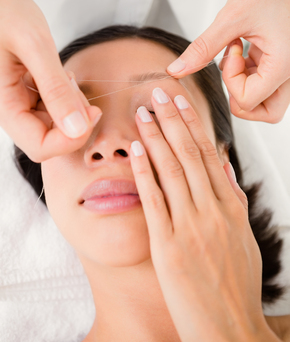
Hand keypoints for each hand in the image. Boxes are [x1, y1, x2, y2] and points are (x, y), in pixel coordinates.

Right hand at [0, 0, 101, 161]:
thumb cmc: (5, 11)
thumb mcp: (33, 44)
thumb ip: (55, 88)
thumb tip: (76, 128)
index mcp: (4, 106)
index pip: (40, 147)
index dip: (69, 141)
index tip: (92, 116)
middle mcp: (12, 111)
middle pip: (51, 141)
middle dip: (75, 123)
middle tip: (81, 91)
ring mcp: (21, 105)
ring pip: (56, 127)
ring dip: (73, 110)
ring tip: (66, 77)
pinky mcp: (30, 97)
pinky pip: (55, 111)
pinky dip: (68, 100)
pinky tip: (63, 78)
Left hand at [130, 88, 279, 341]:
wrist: (229, 327)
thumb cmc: (235, 282)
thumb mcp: (243, 237)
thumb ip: (233, 199)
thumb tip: (221, 166)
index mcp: (232, 207)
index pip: (209, 155)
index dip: (193, 124)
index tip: (181, 102)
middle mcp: (213, 211)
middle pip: (190, 155)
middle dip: (173, 119)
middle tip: (159, 92)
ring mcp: (191, 227)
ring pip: (172, 171)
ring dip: (156, 138)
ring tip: (143, 112)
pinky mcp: (169, 246)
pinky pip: (155, 201)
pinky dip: (145, 172)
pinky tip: (135, 150)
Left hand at [167, 0, 289, 122]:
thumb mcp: (233, 17)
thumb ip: (203, 48)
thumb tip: (176, 70)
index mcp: (284, 65)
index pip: (247, 101)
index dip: (231, 82)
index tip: (230, 55)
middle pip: (266, 113)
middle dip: (240, 99)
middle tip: (234, 72)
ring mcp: (288, 71)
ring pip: (267, 103)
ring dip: (246, 89)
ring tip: (240, 59)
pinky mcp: (282, 64)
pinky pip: (266, 86)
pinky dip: (250, 76)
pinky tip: (245, 53)